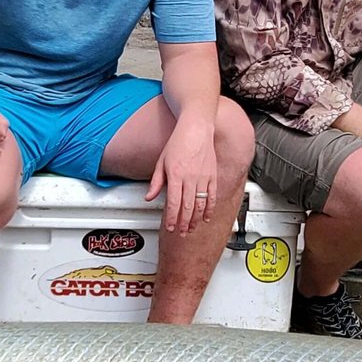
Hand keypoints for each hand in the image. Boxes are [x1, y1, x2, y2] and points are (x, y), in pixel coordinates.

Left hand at [146, 117, 216, 235]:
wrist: (196, 128)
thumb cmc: (178, 142)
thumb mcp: (161, 161)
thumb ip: (156, 182)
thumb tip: (149, 197)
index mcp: (175, 175)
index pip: (174, 203)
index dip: (172, 218)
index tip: (171, 227)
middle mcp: (190, 178)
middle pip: (187, 207)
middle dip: (184, 223)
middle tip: (181, 232)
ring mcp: (203, 177)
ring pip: (200, 204)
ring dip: (196, 219)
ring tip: (191, 228)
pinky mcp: (212, 176)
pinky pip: (212, 196)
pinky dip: (210, 209)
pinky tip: (206, 217)